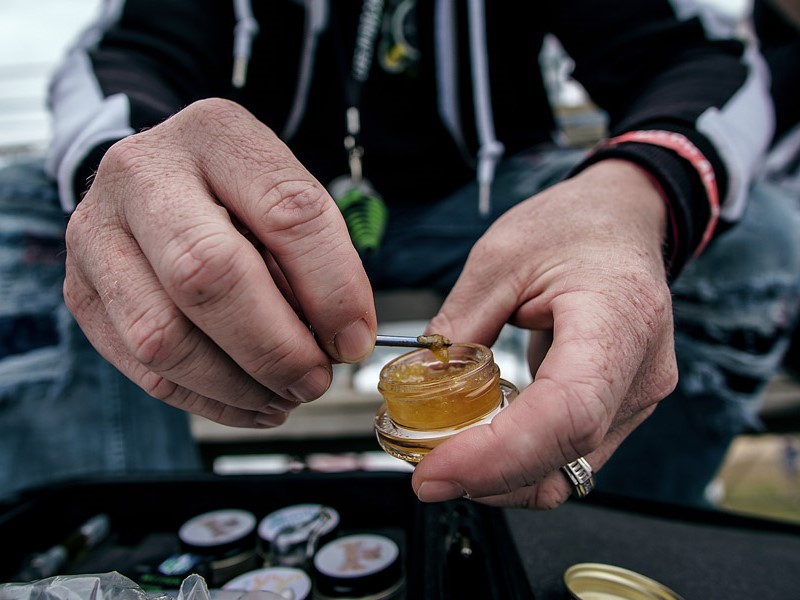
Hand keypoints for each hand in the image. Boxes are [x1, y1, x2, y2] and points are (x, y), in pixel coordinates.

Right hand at [64, 99, 375, 426]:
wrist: (155, 182)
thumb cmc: (235, 196)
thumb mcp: (284, 198)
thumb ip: (319, 260)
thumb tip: (343, 341)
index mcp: (216, 134)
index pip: (286, 212)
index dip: (331, 287)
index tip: (354, 339)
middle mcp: (144, 174)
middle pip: (207, 273)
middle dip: (275, 347)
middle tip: (314, 379)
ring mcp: (98, 234)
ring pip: (163, 335)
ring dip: (239, 385)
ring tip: (283, 396)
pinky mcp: (82, 292)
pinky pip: (142, 368)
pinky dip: (207, 400)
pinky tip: (248, 401)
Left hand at [413, 159, 677, 507]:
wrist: (622, 219)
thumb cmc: (574, 225)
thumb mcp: (500, 257)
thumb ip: (461, 323)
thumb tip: (419, 384)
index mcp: (618, 318)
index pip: (568, 413)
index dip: (499, 455)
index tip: (436, 471)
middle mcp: (640, 371)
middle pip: (566, 455)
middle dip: (489, 476)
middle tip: (425, 472)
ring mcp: (637, 397)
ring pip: (569, 469)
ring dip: (504, 475)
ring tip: (447, 455)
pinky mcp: (621, 408)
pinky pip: (571, 454)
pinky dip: (522, 459)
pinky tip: (484, 440)